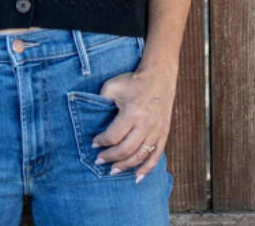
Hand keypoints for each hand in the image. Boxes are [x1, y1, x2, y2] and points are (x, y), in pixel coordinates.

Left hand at [90, 63, 177, 182]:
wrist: (159, 77)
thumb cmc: (133, 81)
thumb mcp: (112, 86)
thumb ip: (100, 101)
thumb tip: (90, 117)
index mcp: (132, 113)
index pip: (113, 136)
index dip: (101, 142)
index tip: (93, 143)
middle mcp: (146, 125)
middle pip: (126, 149)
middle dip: (110, 157)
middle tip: (99, 160)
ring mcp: (157, 131)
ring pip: (140, 156)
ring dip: (125, 166)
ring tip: (113, 170)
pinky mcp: (164, 133)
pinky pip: (156, 156)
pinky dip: (147, 168)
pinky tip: (137, 177)